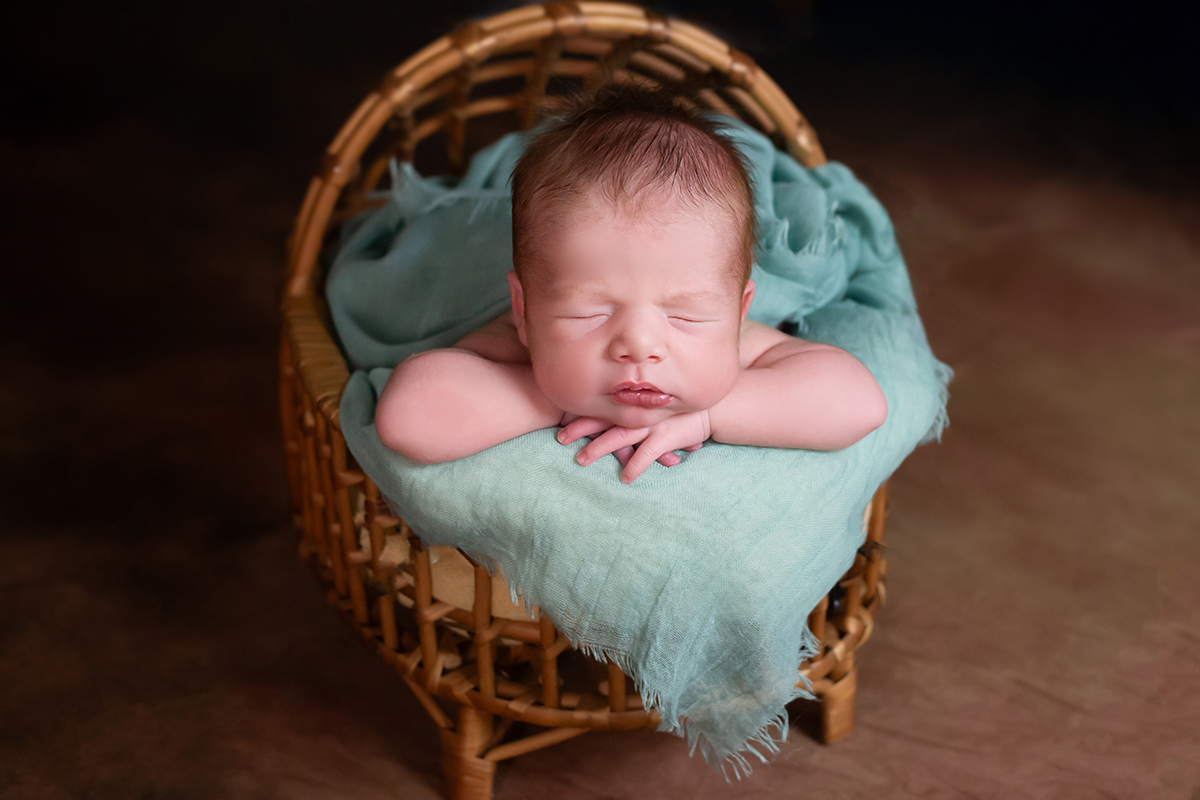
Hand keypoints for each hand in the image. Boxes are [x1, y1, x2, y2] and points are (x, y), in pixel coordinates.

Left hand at [557, 411, 710, 483]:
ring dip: (599, 447)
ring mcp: (651, 424)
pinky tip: (625, 478)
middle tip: (559, 437)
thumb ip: (639, 413)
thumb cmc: (681, 410)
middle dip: (580, 429)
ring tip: (581, 460)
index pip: (602, 407)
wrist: (713, 408)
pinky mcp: (666, 437)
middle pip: (603, 420)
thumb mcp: (657, 406)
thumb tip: (617, 421)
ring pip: (619, 437)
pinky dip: (635, 465)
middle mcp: (638, 413)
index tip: (560, 419)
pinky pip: (646, 454)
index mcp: (634, 404)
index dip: (581, 414)